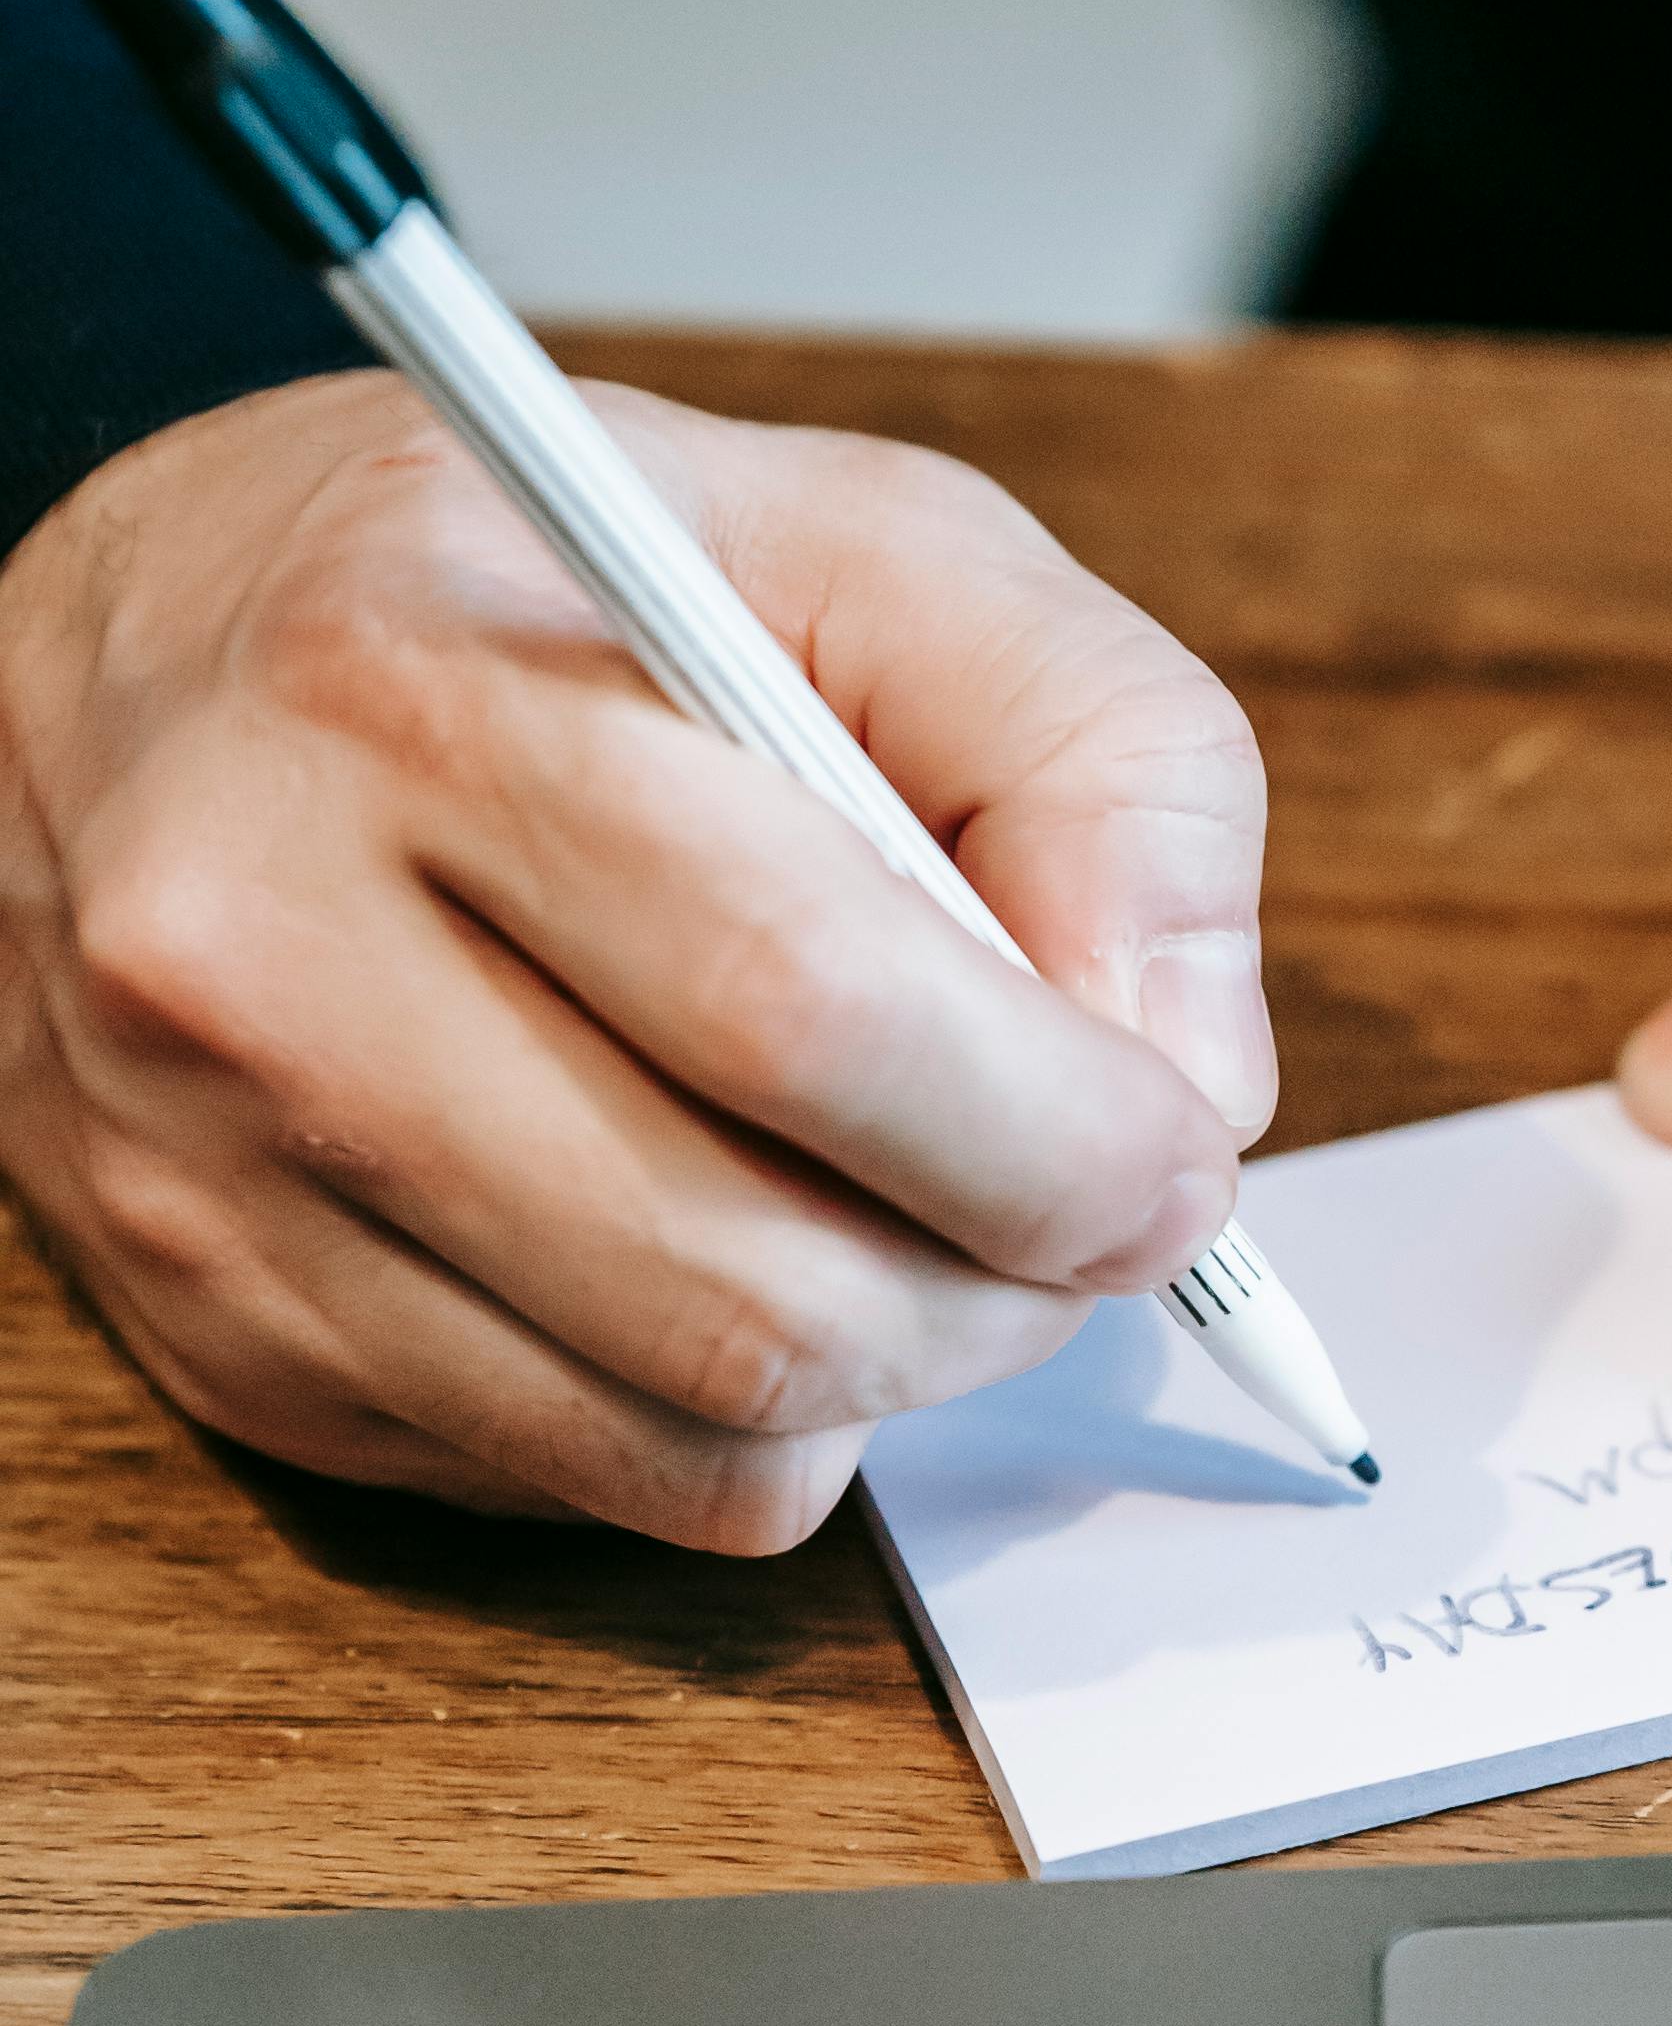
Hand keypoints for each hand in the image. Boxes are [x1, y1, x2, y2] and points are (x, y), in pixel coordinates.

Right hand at [0, 366, 1274, 1546]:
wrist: (127, 664)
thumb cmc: (534, 592)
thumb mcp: (861, 539)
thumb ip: (1099, 750)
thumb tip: (1191, 1068)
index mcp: (416, 700)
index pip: (806, 1011)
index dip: (1063, 1134)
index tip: (1176, 1151)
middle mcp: (261, 955)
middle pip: (758, 1286)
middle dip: (1010, 1287)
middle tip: (1079, 1202)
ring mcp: (216, 1180)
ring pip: (697, 1435)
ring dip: (896, 1368)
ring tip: (910, 1209)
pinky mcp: (224, 1339)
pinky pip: (598, 1486)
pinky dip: (739, 1412)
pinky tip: (717, 1237)